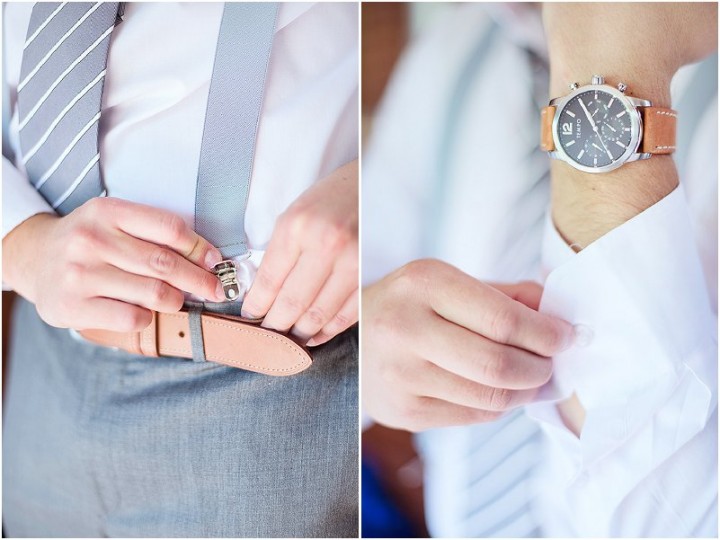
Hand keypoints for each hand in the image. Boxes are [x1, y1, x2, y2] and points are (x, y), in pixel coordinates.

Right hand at [2, 197, 224, 331]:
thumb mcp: (114, 221)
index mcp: (107, 212)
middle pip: (164, 263)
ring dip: (175, 300)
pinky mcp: (72, 306)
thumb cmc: (88, 243)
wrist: (34, 258)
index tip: (215, 262)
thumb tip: (207, 260)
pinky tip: (144, 312)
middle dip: (199, 280)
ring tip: (176, 300)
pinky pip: (132, 318)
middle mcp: (91, 240)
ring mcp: (79, 274)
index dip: (199, 247)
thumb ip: (154, 235)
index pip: (169, 229)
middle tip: (216, 290)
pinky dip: (148, 318)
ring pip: (153, 293)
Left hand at [242, 160, 357, 345]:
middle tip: (267, 338)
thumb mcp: (295, 214)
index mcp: (298, 227)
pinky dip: (328, 330)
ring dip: (301, 333)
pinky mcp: (371, 274)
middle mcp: (325, 245)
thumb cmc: (330, 200)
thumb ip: (279, 253)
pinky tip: (316, 335)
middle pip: (292, 303)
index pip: (269, 281)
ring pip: (319, 314)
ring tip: (289, 340)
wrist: (373, 185)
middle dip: (275, 326)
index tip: (250, 318)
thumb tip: (262, 295)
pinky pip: (347, 314)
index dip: (256, 307)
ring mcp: (352, 261)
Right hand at [362, 259, 574, 431]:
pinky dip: (498, 406)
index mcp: (423, 284)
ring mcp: (401, 375)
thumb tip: (557, 312)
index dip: (546, 333)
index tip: (567, 337)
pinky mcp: (403, 412)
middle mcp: (405, 328)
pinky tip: (496, 390)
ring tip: (531, 379)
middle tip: (551, 364)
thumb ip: (503, 294)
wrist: (349, 343)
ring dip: (525, 391)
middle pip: (499, 363)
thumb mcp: (445, 283)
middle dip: (540, 368)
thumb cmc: (407, 307)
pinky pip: (473, 416)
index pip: (502, 318)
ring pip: (491, 398)